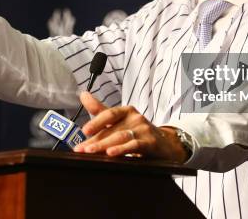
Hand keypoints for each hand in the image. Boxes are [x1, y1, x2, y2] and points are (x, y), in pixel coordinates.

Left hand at [73, 92, 188, 162]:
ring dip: (104, 145)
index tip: (84, 131)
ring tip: (91, 152)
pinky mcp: (150, 143)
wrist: (166, 144)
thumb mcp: (120, 120)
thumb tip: (83, 95)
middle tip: (81, 149)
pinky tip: (111, 153)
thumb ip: (101, 110)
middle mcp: (135, 118)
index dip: (96, 122)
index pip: (109, 114)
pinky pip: (134, 146)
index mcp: (126, 111)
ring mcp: (143, 130)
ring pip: (121, 137)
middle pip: (112, 129)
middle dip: (95, 140)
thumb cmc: (139, 132)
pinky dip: (122, 149)